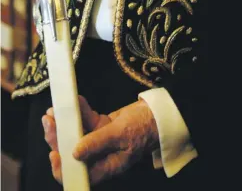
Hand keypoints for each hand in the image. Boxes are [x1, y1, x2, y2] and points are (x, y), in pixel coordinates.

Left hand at [42, 95, 158, 185]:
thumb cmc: (144, 127)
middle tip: (49, 121)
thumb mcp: (121, 134)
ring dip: (64, 123)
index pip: (79, 175)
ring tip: (53, 111)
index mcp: (106, 167)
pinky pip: (85, 120)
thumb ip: (98, 142)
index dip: (63, 169)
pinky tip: (74, 101)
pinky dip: (79, 111)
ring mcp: (99, 141)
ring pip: (75, 135)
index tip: (53, 153)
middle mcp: (99, 157)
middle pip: (72, 153)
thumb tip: (75, 153)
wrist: (158, 113)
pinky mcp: (100, 127)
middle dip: (58, 138)